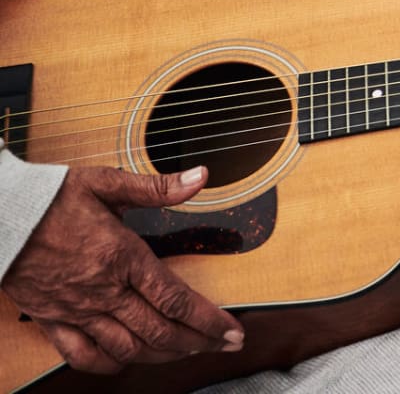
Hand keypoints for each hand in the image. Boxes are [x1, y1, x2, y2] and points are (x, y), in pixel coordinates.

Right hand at [1, 165, 243, 374]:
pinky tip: (127, 361)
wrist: (1, 216)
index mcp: (123, 256)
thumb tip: (200, 177)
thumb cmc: (53, 197)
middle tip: (225, 346)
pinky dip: (109, 365)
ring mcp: (77, 310)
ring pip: (127, 349)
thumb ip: (158, 187)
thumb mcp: (108, 183)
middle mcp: (104, 290)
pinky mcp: (52, 320)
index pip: (175, 298)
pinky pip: (82, 356)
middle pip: (158, 331)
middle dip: (198, 342)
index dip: (208, 320)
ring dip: (162, 355)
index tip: (233, 330)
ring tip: (189, 352)